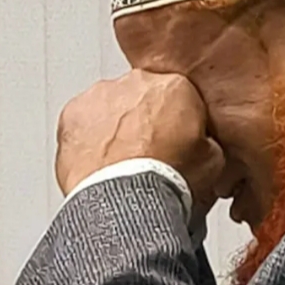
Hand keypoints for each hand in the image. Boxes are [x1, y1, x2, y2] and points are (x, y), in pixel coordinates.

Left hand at [56, 70, 224, 219]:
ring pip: (109, 107)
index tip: (175, 142)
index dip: (178, 123)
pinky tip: (97, 165)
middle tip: (147, 155)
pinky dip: (87, 139)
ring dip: (114, 129)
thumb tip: (203, 145)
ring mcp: (100, 96)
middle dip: (143, 121)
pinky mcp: (71, 114)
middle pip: (142, 97)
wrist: (126, 201)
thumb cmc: (165, 182)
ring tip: (120, 165)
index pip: (180, 97)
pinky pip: (81, 123)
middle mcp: (136, 83)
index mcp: (175, 87)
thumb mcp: (213, 163)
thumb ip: (207, 141)